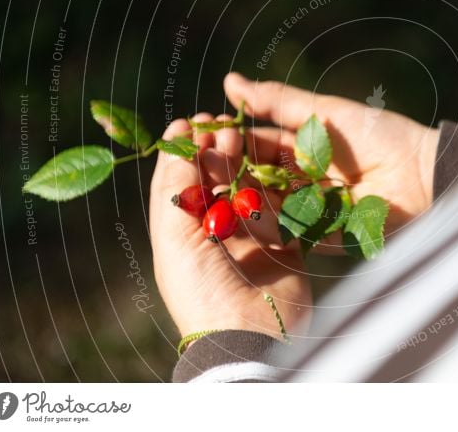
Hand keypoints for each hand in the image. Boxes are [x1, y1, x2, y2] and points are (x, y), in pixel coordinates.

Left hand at [149, 113, 310, 337]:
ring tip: (238, 135)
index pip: (179, 183)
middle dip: (215, 150)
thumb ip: (174, 186)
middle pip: (213, 180)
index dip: (184, 151)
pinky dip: (274, 182)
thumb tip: (176, 137)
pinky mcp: (283, 243)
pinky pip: (279, 205)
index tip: (191, 122)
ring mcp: (250, 238)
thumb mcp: (175, 237)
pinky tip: (270, 160)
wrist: (250, 336)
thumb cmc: (201, 289)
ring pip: (245, 186)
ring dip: (242, 160)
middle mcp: (213, 233)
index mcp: (181, 235)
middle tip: (221, 125)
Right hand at [224, 72, 438, 244]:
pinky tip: (250, 218)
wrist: (423, 171)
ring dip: (245, 202)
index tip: (204, 139)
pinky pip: (293, 234)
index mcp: (304, 148)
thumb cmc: (378, 134)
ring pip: (270, 209)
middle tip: (202, 172)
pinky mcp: (326, 237)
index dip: (233, 145)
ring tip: (219, 194)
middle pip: (259, 180)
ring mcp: (314, 210)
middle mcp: (304, 180)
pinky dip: (272, 228)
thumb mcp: (324, 113)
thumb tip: (230, 81)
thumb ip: (278, 101)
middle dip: (232, 176)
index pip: (258, 147)